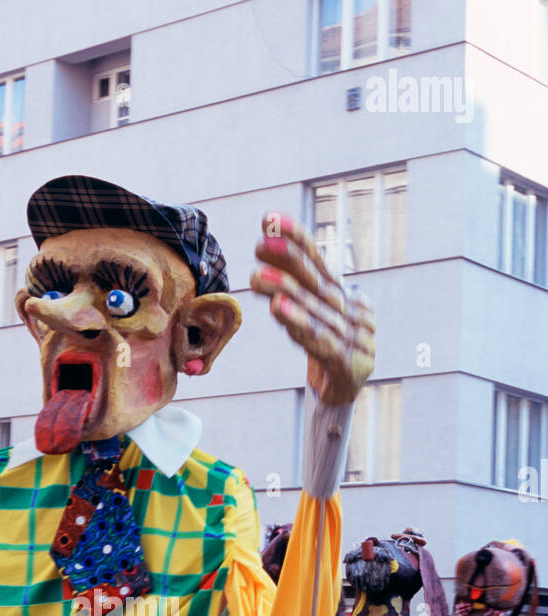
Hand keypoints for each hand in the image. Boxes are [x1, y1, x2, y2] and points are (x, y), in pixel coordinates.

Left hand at [251, 214, 374, 404]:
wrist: (343, 397)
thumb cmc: (323, 352)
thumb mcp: (310, 316)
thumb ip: (295, 287)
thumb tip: (266, 246)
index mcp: (345, 297)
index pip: (320, 263)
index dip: (297, 239)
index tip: (270, 218)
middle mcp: (354, 312)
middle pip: (318, 284)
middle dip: (288, 261)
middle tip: (260, 244)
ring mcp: (357, 338)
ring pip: (316, 312)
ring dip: (286, 291)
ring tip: (258, 277)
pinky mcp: (350, 365)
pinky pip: (321, 342)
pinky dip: (299, 324)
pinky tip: (278, 309)